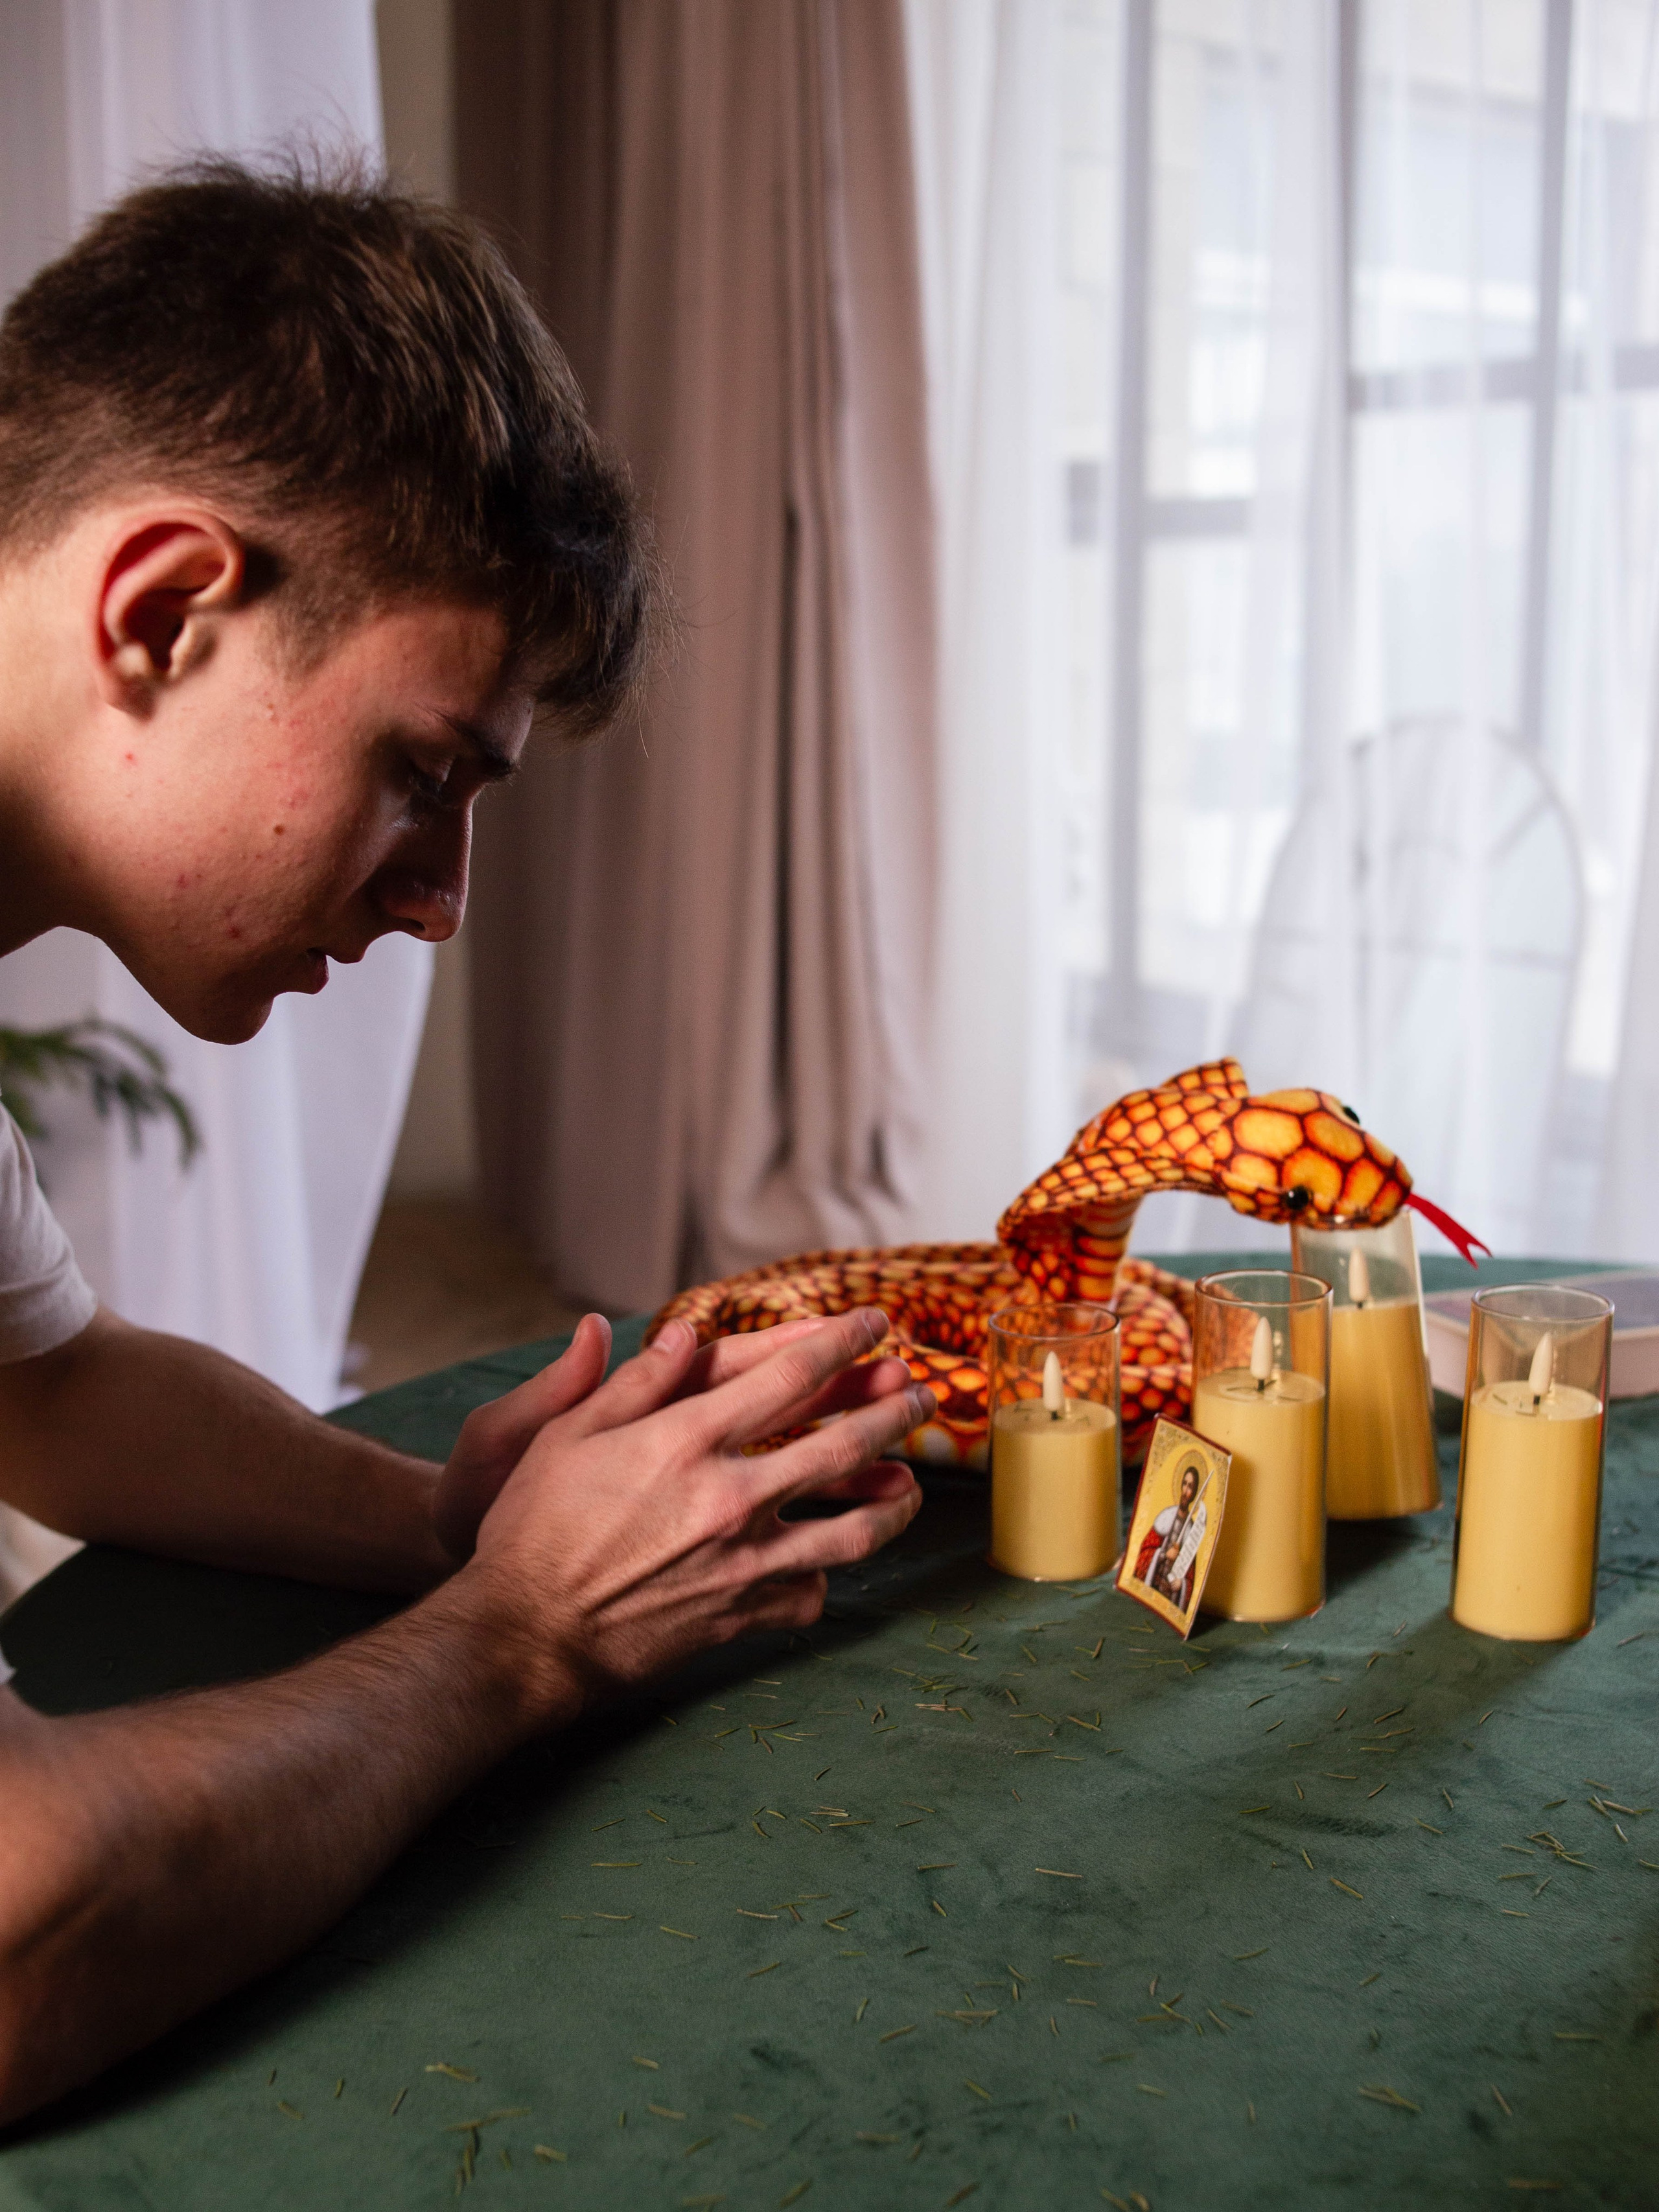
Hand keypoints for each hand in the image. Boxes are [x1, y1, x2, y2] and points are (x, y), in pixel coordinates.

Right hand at [460, 1308, 928, 1712]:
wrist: (525, 1636)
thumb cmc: (534, 1529)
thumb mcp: (568, 1435)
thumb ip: (635, 1382)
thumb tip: (682, 1333)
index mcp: (686, 1440)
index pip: (790, 1374)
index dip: (842, 1341)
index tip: (875, 1322)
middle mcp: (728, 1497)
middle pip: (842, 1445)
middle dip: (892, 1411)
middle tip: (921, 1392)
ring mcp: (744, 1562)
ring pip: (853, 1529)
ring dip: (894, 1500)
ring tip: (912, 1483)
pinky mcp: (742, 1615)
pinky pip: (810, 1591)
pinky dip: (825, 1574)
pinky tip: (830, 1561)